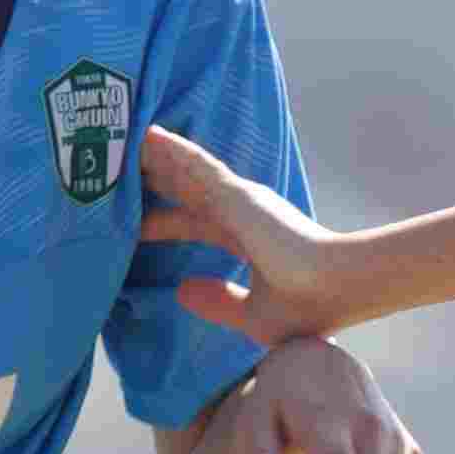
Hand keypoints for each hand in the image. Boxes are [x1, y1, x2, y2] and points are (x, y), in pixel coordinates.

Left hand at [135, 126, 360, 346]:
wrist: (336, 286)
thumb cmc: (307, 305)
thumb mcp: (254, 316)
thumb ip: (220, 303)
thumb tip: (181, 291)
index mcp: (248, 240)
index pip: (196, 224)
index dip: (164, 222)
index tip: (134, 223)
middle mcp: (242, 214)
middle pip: (187, 191)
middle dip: (156, 180)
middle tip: (118, 168)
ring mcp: (240, 200)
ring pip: (187, 172)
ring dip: (158, 158)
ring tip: (124, 142)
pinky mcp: (238, 193)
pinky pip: (197, 166)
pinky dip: (173, 150)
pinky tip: (148, 137)